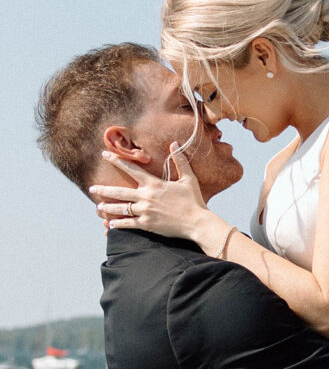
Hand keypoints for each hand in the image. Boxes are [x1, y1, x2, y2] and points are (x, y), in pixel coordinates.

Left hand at [89, 144, 207, 239]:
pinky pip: (128, 224)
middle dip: (103, 189)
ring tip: (98, 207)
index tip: (105, 155)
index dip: (117, 161)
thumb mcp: (188, 179)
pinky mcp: (147, 225)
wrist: (197, 223)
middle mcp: (146, 197)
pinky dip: (118, 224)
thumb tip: (174, 144)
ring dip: (107, 208)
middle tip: (91, 187)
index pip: (131, 170)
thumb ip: (180, 161)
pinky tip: (110, 224)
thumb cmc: (194, 201)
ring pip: (121, 208)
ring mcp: (145, 212)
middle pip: (119, 192)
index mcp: (154, 184)